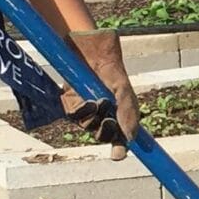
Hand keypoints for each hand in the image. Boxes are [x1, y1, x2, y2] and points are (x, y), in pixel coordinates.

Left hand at [69, 28, 140, 159]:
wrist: (87, 43)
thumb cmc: (108, 62)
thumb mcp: (122, 86)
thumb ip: (128, 110)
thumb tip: (129, 137)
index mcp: (119, 110)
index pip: (120, 135)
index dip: (119, 147)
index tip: (118, 156)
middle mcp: (102, 112)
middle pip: (104, 136)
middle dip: (108, 133)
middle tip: (110, 123)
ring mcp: (85, 108)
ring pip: (89, 127)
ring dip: (95, 120)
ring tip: (100, 101)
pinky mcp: (69, 102)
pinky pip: (75, 116)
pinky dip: (82, 112)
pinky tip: (89, 101)